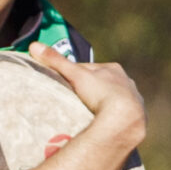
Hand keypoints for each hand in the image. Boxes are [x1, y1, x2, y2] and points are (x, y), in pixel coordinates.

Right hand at [30, 41, 144, 144]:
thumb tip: (33, 45)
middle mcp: (126, 81)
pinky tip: (105, 124)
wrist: (124, 119)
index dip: (75, 76)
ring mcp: (134, 99)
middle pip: (103, 83)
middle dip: (91, 90)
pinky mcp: (137, 116)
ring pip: (114, 99)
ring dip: (103, 104)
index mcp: (113, 68)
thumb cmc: (100, 93)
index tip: (65, 84)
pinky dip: (113, 118)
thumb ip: (57, 61)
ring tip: (90, 114)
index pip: (89, 69)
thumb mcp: (75, 75)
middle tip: (76, 100)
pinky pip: (121, 115)